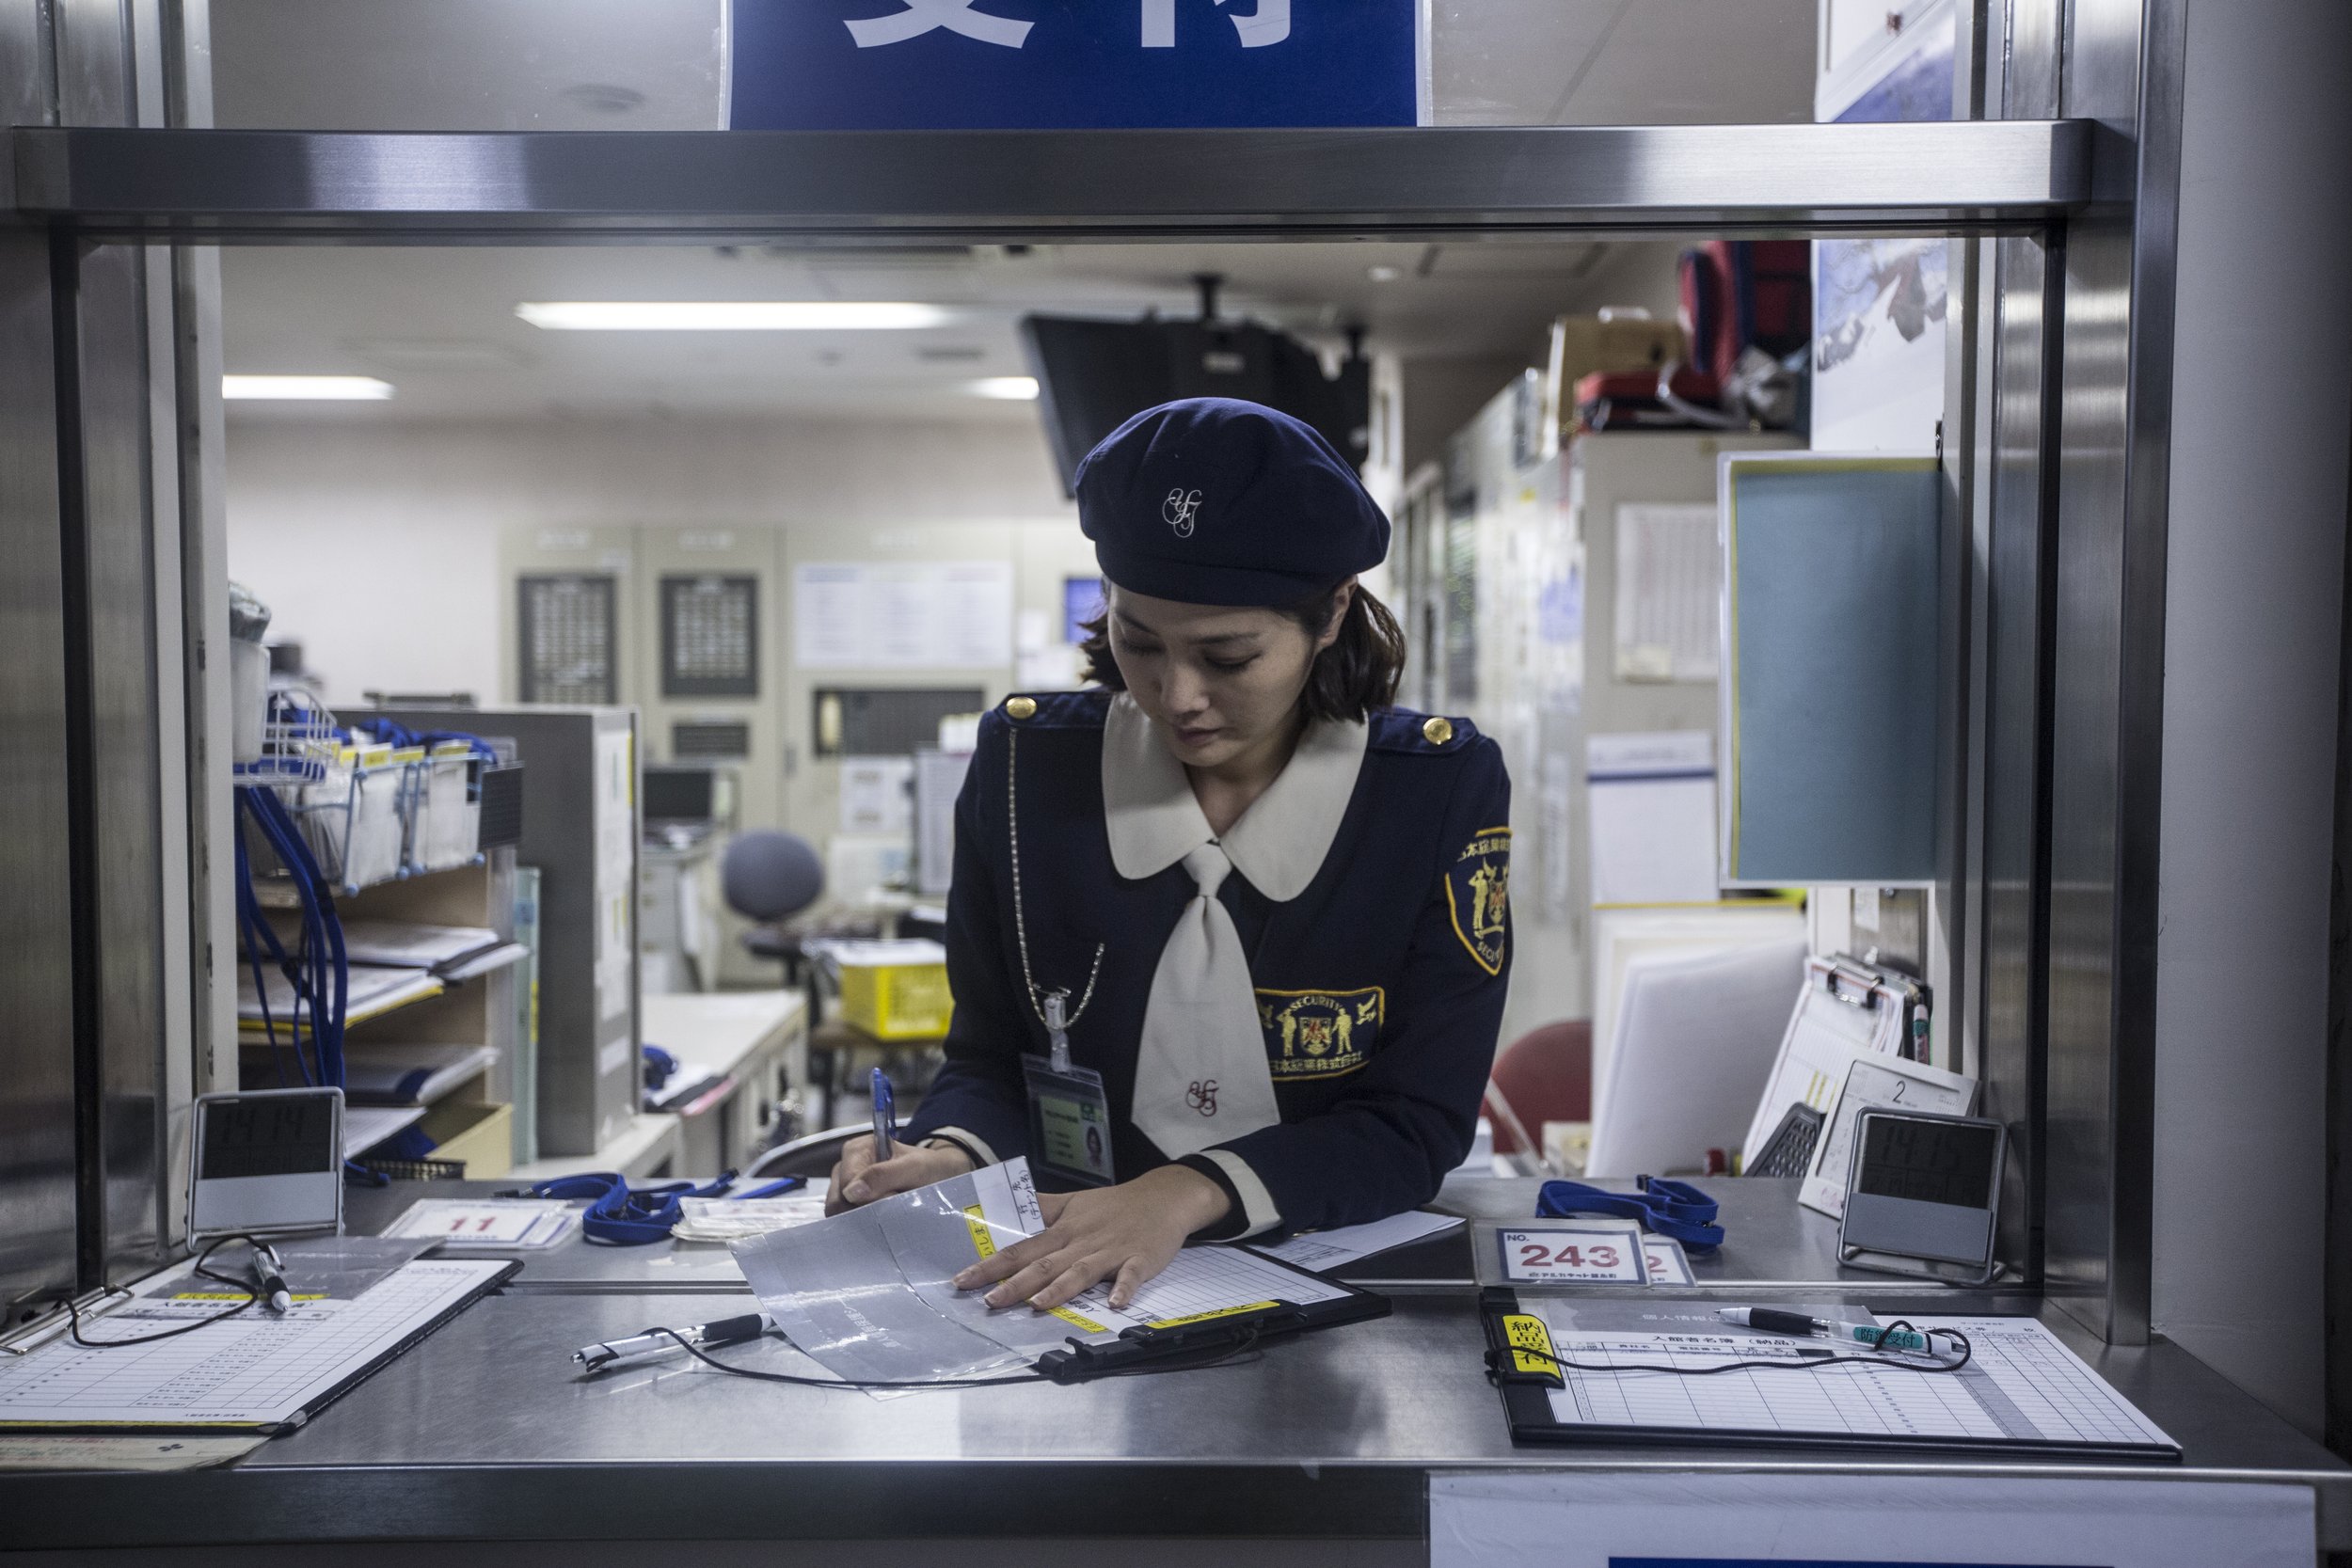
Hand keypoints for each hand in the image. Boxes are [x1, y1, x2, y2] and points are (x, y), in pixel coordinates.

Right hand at [825, 1136, 974, 1214]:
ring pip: (839, 1213)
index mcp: (857, 1150)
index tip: (893, 1197)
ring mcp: (845, 1188)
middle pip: (838, 1200)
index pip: (847, 1183)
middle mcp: (845, 1167)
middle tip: (892, 1206)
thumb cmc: (929, 1168)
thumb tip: (851, 1192)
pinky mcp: (849, 1205)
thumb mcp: (914, 1168)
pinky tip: (880, 1220)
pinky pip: (845, 1221)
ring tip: (889, 1211)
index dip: (867, 1197)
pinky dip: (862, 1225)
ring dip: (863, 1218)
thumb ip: (884, 1175)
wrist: (941, 1177)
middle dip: (863, 1210)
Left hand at [951, 1164, 1230, 1310]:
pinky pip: (1131, 1276)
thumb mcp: (1073, 1201)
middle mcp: (1081, 1241)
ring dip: (1059, 1288)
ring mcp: (1110, 1251)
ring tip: (1038, 1305)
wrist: (1162, 1197)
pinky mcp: (1139, 1259)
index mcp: (1062, 1230)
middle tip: (989, 1302)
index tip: (962, 1280)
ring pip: (1081, 1271)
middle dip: (1015, 1284)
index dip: (991, 1265)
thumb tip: (1004, 1206)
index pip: (1020, 1249)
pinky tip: (1116, 1303)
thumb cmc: (1114, 1204)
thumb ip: (1041, 1208)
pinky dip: (1124, 1288)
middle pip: (1044, 1263)